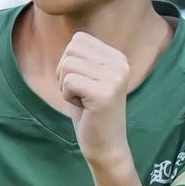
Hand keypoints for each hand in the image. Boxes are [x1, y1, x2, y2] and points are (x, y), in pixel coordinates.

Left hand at [57, 33, 130, 168]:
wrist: (106, 146)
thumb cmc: (90, 113)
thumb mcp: (88, 78)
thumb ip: (83, 58)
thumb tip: (73, 39)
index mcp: (118, 57)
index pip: (78, 40)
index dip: (69, 62)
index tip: (82, 84)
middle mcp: (120, 64)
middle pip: (71, 50)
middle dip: (64, 73)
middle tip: (79, 93)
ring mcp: (114, 78)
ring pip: (67, 64)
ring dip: (65, 86)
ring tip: (82, 100)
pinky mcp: (104, 93)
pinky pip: (68, 82)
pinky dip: (67, 96)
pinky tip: (83, 108)